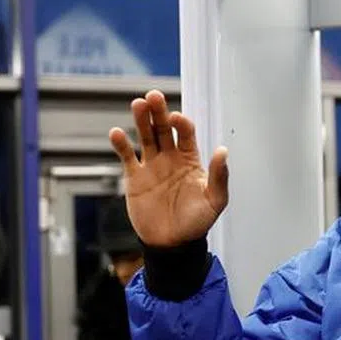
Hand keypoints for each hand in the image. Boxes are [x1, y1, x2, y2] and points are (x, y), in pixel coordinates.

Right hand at [109, 90, 228, 246]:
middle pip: (163, 128)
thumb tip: (223, 151)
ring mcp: (151, 165)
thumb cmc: (196, 223)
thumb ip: (219, 176)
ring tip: (137, 104)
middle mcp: (170, 158)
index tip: (176, 119)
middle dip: (159, 112)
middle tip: (153, 96)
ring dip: (141, 120)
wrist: (172, 244)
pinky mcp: (135, 177)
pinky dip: (121, 144)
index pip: (185, 133)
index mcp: (190, 159)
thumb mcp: (214, 201)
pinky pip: (127, 156)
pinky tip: (117, 133)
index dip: (181, 123)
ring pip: (145, 136)